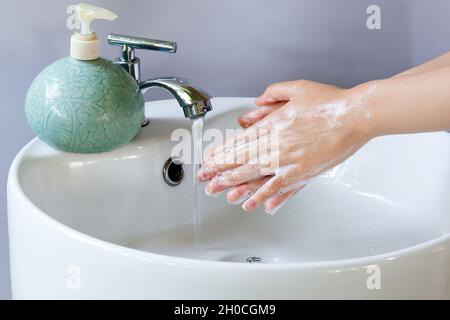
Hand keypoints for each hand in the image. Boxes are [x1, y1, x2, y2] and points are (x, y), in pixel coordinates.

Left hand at [198, 80, 373, 213]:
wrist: (356, 115)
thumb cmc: (330, 102)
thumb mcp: (297, 88)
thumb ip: (273, 93)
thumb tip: (257, 101)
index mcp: (273, 123)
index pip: (240, 141)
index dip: (223, 152)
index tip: (210, 159)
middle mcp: (276, 143)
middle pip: (241, 159)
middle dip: (220, 170)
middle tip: (205, 178)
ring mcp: (288, 160)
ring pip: (255, 174)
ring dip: (235, 184)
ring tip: (219, 191)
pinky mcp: (303, 172)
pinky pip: (278, 187)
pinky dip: (264, 196)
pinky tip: (252, 204)